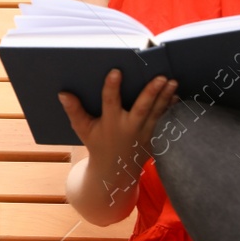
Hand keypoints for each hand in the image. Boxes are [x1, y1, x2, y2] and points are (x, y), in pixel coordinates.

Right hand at [57, 70, 178, 165]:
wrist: (115, 169)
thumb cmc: (97, 144)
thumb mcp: (83, 129)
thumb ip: (74, 111)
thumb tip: (63, 93)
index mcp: (110, 123)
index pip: (110, 102)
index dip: (112, 87)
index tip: (116, 71)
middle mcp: (129, 128)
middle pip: (142, 109)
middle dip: (151, 93)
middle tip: (160, 77)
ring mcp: (144, 133)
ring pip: (157, 113)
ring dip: (166, 97)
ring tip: (172, 81)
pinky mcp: (154, 137)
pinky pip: (165, 121)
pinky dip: (171, 108)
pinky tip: (176, 95)